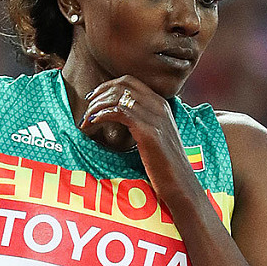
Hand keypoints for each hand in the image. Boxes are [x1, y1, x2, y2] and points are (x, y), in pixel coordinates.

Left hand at [78, 76, 194, 192]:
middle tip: (87, 109)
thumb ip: (142, 123)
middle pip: (122, 84)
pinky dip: (102, 114)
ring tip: (86, 120)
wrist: (180, 184)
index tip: (93, 98)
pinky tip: (93, 123)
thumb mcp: (154, 137)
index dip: (108, 86)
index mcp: (161, 104)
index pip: (130, 81)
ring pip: (118, 97)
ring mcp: (155, 117)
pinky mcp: (149, 130)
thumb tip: (120, 118)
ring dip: (97, 106)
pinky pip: (119, 112)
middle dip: (100, 93)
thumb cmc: (164, 166)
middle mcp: (159, 105)